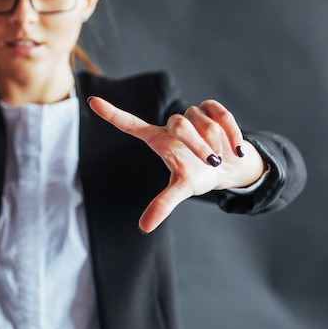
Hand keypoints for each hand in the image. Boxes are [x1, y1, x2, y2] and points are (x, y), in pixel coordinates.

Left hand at [88, 97, 264, 232]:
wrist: (228, 166)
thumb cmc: (197, 175)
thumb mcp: (181, 189)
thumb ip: (162, 204)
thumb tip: (144, 227)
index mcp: (157, 140)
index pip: (130, 123)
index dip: (112, 113)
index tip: (91, 101)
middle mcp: (171, 125)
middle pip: (179, 124)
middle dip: (198, 146)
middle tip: (210, 162)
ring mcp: (191, 114)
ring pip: (203, 122)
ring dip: (217, 144)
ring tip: (220, 157)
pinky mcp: (211, 109)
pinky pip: (220, 115)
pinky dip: (232, 133)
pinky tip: (236, 149)